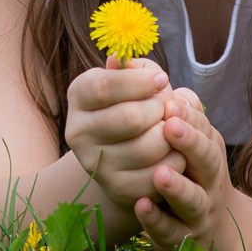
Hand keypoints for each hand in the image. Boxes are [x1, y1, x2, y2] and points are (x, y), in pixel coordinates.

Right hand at [63, 59, 177, 209]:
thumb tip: (122, 62)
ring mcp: (94, 163)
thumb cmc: (137, 102)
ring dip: (171, 136)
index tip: (162, 80)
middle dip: (159, 110)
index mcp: (78, 95)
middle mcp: (77, 131)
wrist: (129, 149)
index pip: (104, 87)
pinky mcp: (116, 188)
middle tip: (168, 108)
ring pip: (146, 148)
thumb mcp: (135, 79)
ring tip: (172, 128)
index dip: (140, 82)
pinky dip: (174, 161)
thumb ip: (134, 68)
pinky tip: (174, 151)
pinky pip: (156, 175)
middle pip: (130, 118)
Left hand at [133, 92, 243, 250]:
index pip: (205, 131)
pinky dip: (156, 220)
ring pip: (192, 200)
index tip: (170, 101)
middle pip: (208, 161)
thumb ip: (176, 112)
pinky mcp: (180, 239)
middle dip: (191, 143)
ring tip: (160, 173)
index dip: (190, 117)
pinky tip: (141, 206)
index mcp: (210, 153)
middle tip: (170, 126)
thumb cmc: (193, 174)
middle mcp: (209, 181)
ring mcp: (198, 212)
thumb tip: (153, 77)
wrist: (216, 231)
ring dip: (177, 187)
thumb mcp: (192, 142)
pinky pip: (169, 231)